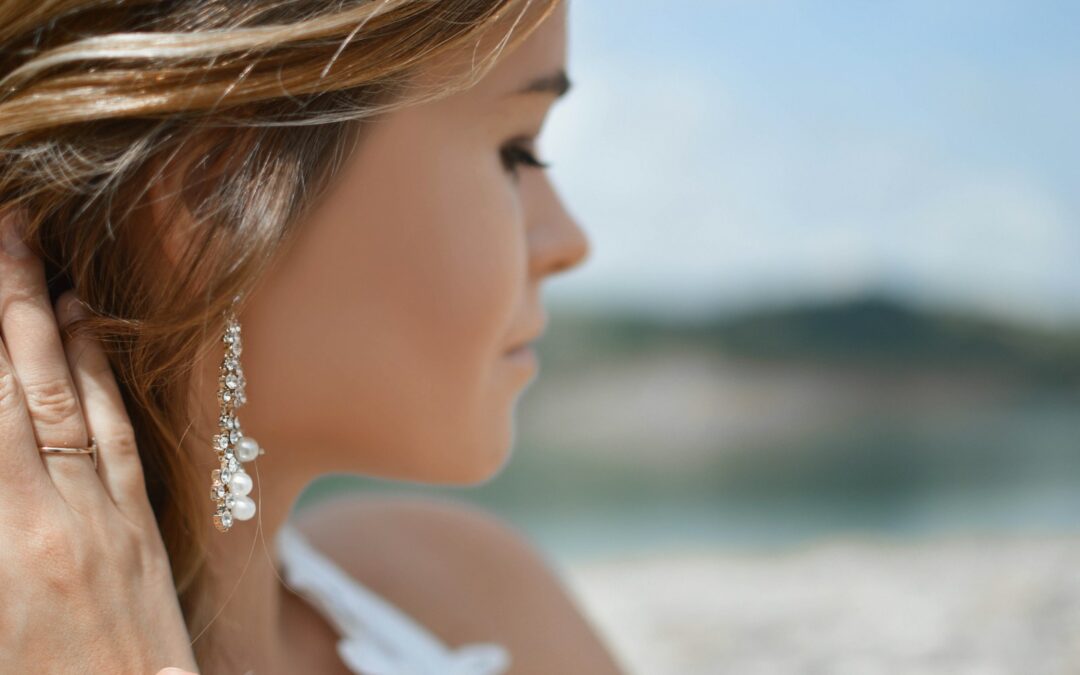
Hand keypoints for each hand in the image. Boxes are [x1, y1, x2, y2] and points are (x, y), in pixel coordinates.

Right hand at [0, 208, 198, 672]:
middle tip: (2, 226)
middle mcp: (51, 510)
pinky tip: (92, 332)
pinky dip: (99, 375)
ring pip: (68, 397)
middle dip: (4, 301)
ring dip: (49, 323)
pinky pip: (117, 433)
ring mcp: (101, 510)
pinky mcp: (137, 524)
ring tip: (37, 259)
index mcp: (3, 537)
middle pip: (16, 386)